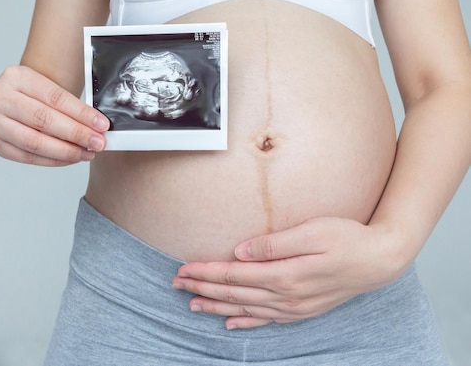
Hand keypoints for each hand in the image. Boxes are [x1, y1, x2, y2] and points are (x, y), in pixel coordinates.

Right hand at [0, 65, 109, 165]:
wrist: (17, 99)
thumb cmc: (38, 94)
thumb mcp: (50, 87)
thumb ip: (71, 105)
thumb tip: (97, 128)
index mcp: (16, 76)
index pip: (54, 98)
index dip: (81, 114)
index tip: (101, 125)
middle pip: (43, 120)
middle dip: (76, 134)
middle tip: (98, 142)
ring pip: (35, 142)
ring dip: (66, 151)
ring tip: (87, 153)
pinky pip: (29, 157)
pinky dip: (53, 160)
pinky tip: (71, 158)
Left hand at [172, 217, 402, 328]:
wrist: (380, 260)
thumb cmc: (347, 238)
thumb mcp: (311, 232)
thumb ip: (274, 244)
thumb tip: (240, 251)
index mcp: (284, 275)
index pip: (233, 274)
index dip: (205, 272)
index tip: (183, 268)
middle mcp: (285, 296)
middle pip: (233, 293)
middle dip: (202, 288)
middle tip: (176, 283)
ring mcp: (294, 307)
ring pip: (244, 309)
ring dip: (216, 306)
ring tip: (191, 303)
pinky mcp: (302, 310)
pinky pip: (265, 320)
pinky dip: (244, 321)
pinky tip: (230, 323)